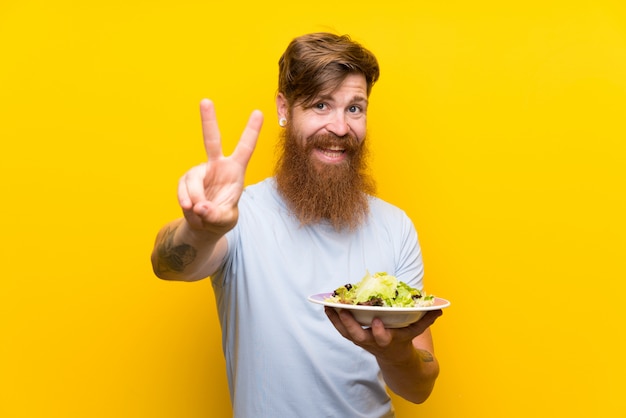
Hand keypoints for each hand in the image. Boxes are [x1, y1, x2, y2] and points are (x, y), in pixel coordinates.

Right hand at [178, 99, 263, 235]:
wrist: (204, 226)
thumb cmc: (221, 218)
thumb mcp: (225, 220)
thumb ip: (216, 214)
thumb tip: (200, 206)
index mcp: (235, 170)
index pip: (245, 148)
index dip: (251, 131)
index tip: (259, 112)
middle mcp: (217, 165)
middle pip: (211, 140)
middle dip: (208, 121)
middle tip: (205, 101)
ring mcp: (200, 171)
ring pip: (193, 178)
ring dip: (195, 197)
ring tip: (199, 212)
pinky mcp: (186, 180)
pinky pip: (183, 189)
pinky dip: (185, 200)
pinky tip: (191, 210)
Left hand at [324, 307, 441, 361]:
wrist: (395, 359)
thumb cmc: (404, 340)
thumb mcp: (416, 331)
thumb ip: (426, 320)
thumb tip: (439, 310)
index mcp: (389, 340)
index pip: (383, 338)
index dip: (378, 331)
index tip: (376, 321)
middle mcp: (373, 342)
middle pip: (359, 336)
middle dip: (350, 325)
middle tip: (343, 311)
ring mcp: (362, 341)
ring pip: (346, 333)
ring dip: (337, 320)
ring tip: (328, 306)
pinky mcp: (355, 337)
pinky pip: (342, 330)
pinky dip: (334, 319)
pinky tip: (327, 307)